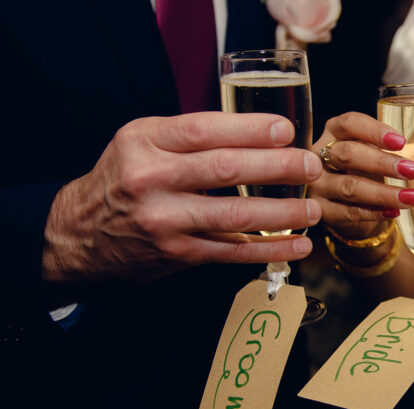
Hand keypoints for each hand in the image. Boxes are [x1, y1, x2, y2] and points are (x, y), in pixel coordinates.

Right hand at [42, 112, 322, 283]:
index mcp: (145, 141)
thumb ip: (189, 136)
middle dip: (277, 167)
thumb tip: (259, 132)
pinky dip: (268, 250)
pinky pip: (230, 253)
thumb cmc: (122, 179)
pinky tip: (297, 245)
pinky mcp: (176, 253)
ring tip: (313, 209)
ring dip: (282, 213)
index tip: (286, 130)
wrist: (79, 232)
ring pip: (234, 216)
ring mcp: (164, 220)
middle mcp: (151, 179)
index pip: (204, 130)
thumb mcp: (142, 142)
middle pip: (225, 170)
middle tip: (311, 166)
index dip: (250, 129)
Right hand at [309, 112, 413, 240]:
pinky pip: (349, 212)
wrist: (341, 204)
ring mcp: (316, 185)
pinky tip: (394, 211)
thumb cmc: (360, 169)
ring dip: (385, 193)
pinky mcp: (320, 210)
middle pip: (348, 154)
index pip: (349, 124)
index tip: (401, 141)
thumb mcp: (369, 151)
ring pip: (350, 187)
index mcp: (332, 132)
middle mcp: (318, 156)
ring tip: (413, 196)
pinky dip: (375, 212)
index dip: (375, 131)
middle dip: (383, 163)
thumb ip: (387, 149)